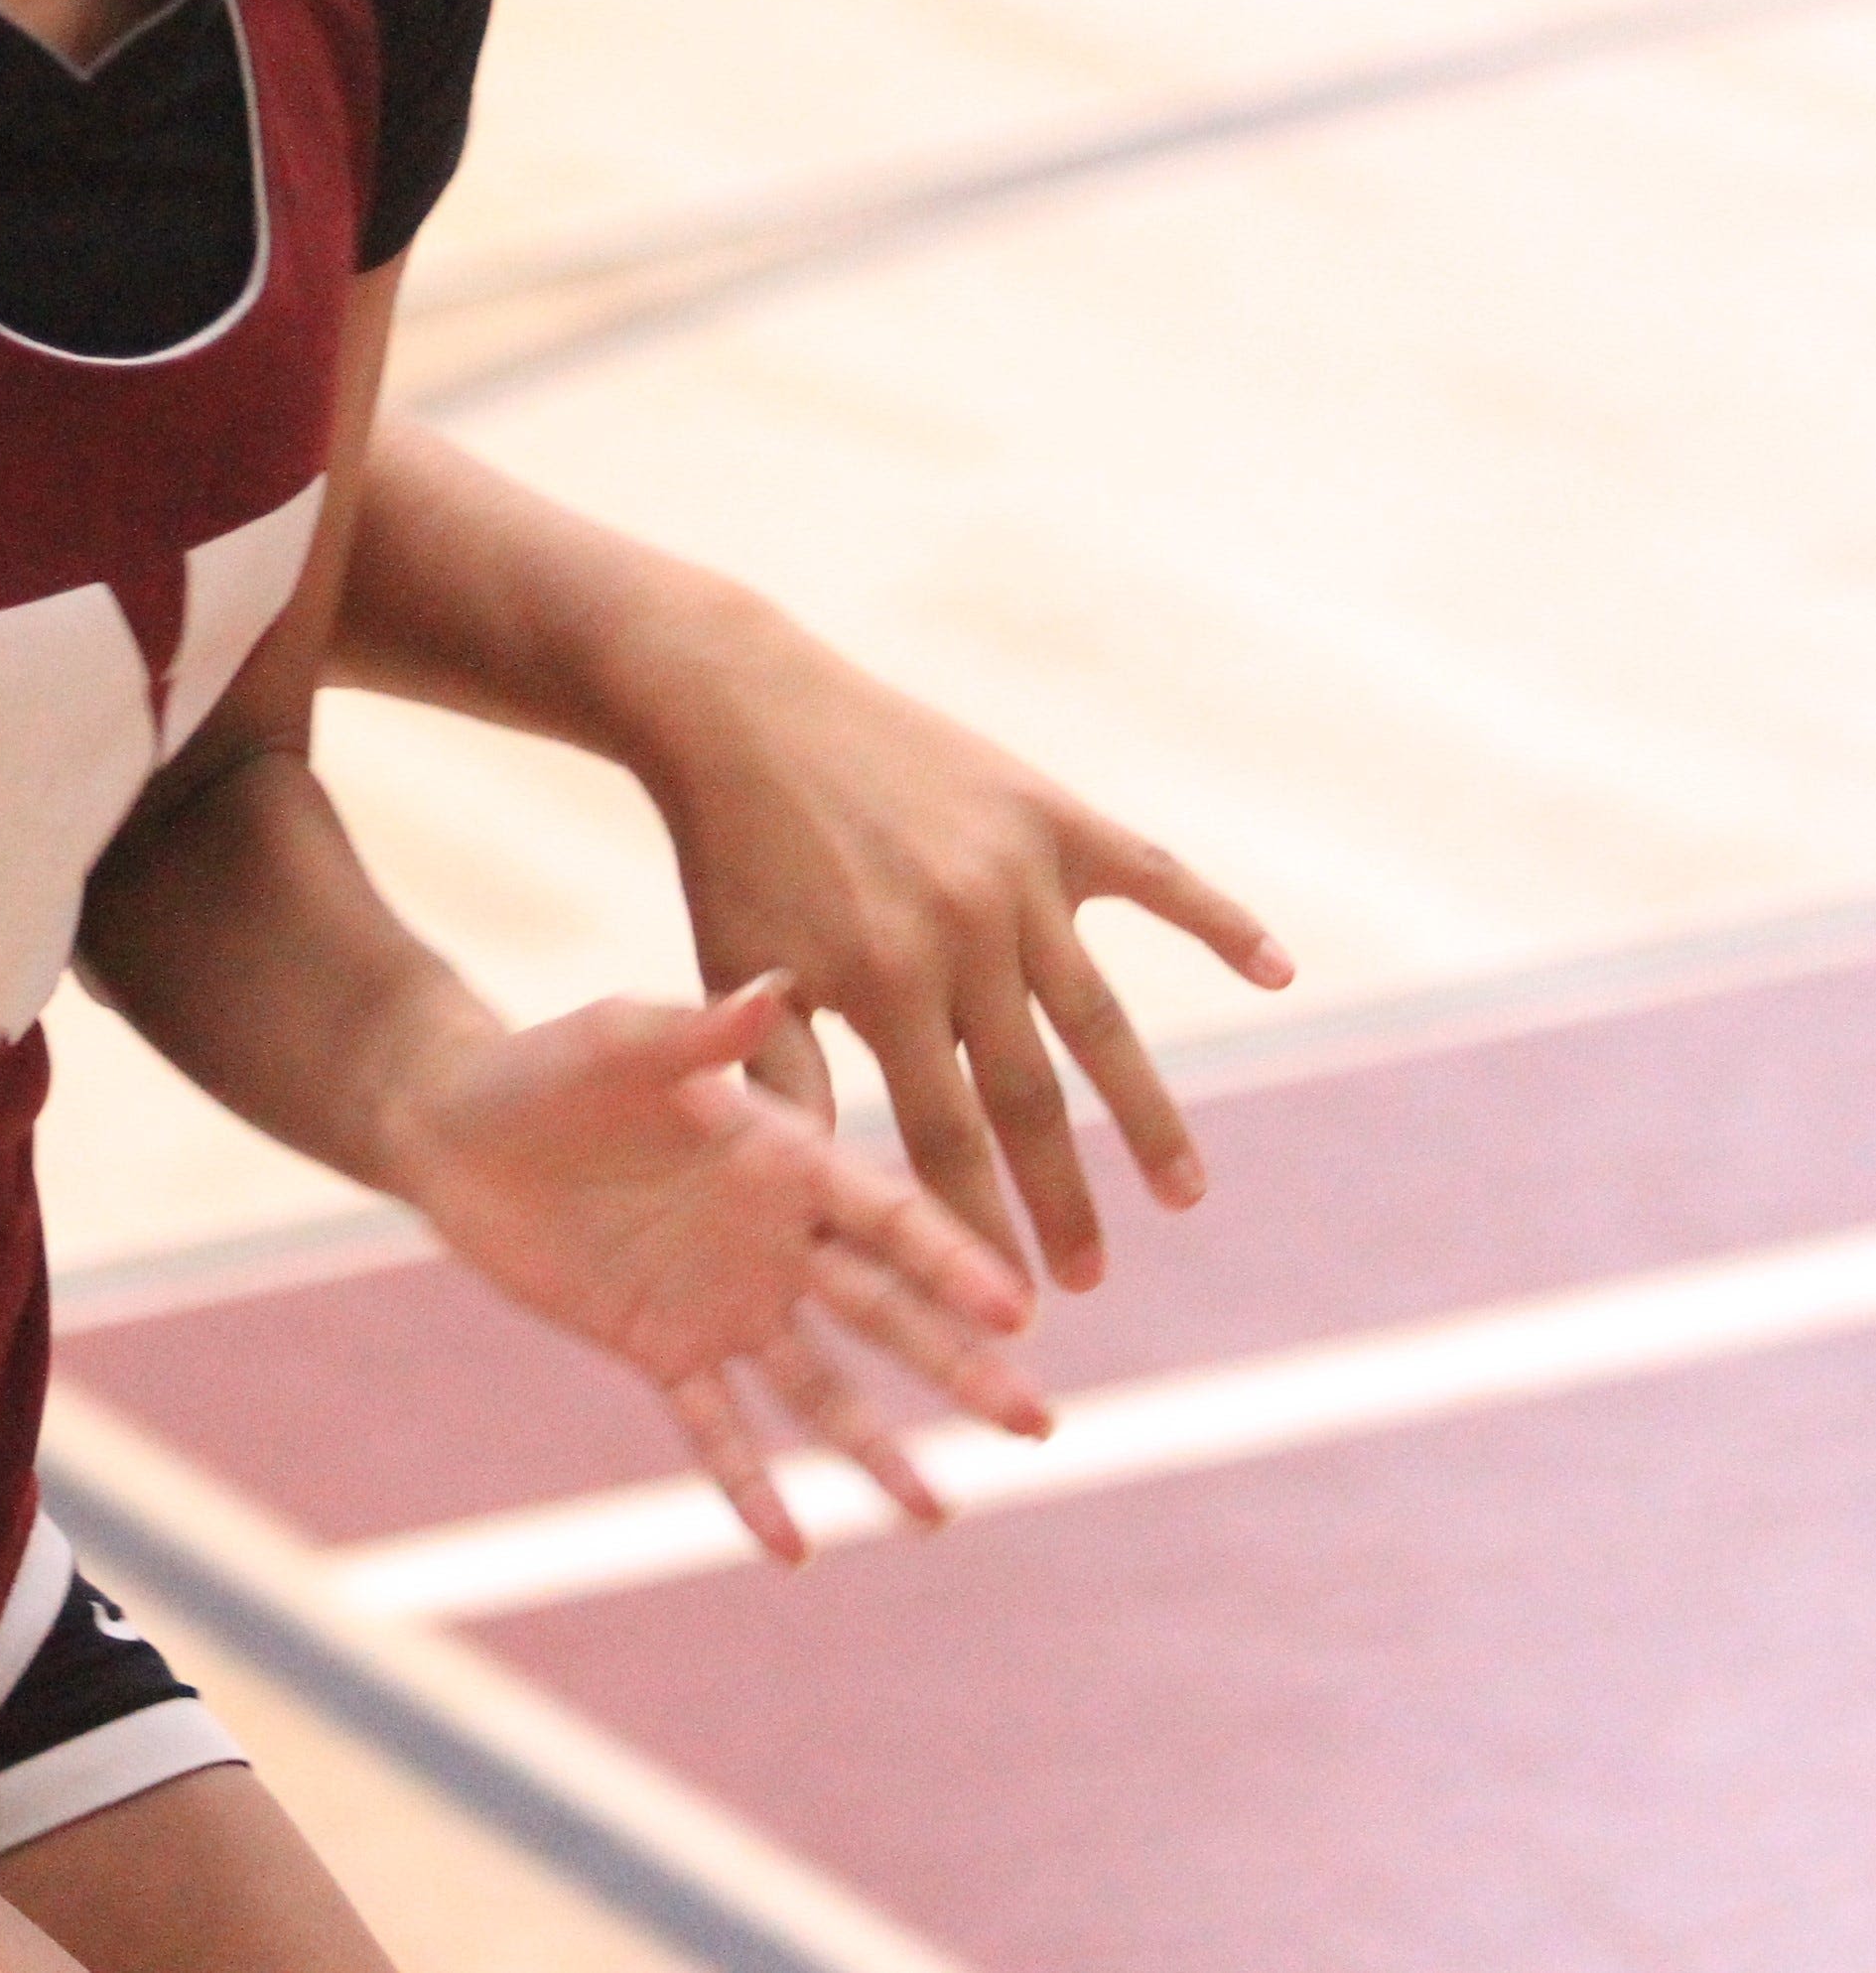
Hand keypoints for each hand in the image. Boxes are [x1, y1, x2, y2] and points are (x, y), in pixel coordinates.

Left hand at [388, 977, 1050, 1562]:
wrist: (453, 1121)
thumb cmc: (543, 1062)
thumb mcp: (617, 1041)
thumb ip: (697, 1032)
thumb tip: (775, 988)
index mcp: (782, 1155)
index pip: (887, 1215)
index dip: (953, 1260)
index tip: (1019, 1308)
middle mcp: (772, 1237)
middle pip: (884, 1312)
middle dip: (961, 1367)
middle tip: (1036, 1424)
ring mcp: (722, 1300)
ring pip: (817, 1388)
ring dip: (877, 1450)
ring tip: (938, 1513)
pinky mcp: (658, 1346)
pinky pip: (713, 1428)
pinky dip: (751, 1487)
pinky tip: (796, 1549)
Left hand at [633, 614, 1291, 1289]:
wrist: (740, 707)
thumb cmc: (728, 855)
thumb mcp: (738, 972)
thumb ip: (782, 1082)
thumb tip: (819, 1199)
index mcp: (882, 982)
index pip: (944, 1134)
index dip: (978, 1222)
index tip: (1006, 1299)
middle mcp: (963, 934)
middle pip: (1030, 1095)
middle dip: (1062, 1198)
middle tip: (1089, 1279)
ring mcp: (1017, 872)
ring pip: (1102, 1017)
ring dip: (1147, 1114)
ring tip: (1184, 1195)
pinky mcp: (1049, 812)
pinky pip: (1155, 878)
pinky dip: (1221, 921)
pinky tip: (1279, 972)